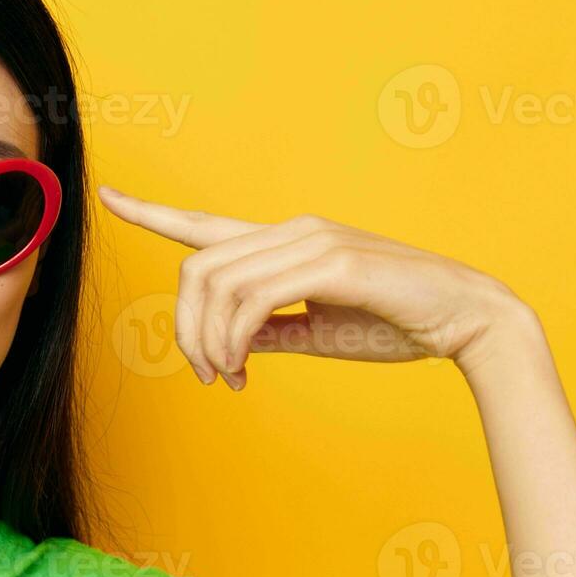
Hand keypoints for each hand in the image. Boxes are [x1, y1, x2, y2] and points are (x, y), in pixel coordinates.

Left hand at [98, 185, 532, 388]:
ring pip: (216, 284)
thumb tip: (228, 345)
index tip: (109, 198)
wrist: (467, 321)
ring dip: (208, 341)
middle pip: (196, 269)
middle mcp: (292, 231)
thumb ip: (267, 331)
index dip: (152, 213)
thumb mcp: (315, 333)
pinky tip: (244, 368)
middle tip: (208, 377)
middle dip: (185, 328)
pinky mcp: (332, 262)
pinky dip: (234, 339)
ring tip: (228, 378)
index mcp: (286, 243)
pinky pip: (252, 300)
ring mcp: (311, 242)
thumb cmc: (395, 325)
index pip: (205, 225)